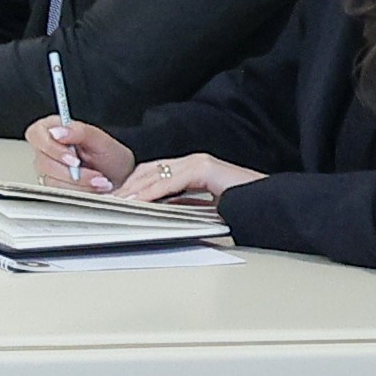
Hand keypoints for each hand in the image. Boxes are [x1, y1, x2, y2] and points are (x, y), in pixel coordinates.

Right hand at [26, 117, 131, 193]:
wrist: (120, 178)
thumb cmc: (111, 157)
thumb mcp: (101, 140)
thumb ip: (80, 131)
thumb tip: (58, 132)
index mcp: (55, 130)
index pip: (36, 134)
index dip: (51, 148)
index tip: (73, 158)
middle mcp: (48, 150)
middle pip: (43, 161)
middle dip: (71, 172)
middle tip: (94, 174)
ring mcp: (49, 170)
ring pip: (51, 180)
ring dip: (79, 183)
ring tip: (100, 181)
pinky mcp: (54, 186)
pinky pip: (59, 193)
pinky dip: (79, 192)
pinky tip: (93, 188)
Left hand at [120, 154, 258, 209]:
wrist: (268, 203)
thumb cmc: (241, 208)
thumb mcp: (202, 209)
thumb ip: (182, 207)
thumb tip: (157, 214)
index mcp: (190, 169)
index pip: (151, 174)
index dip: (131, 186)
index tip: (114, 200)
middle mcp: (192, 162)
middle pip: (147, 172)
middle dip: (125, 187)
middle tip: (106, 202)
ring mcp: (198, 162)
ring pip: (155, 175)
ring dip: (134, 190)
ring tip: (116, 203)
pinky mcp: (205, 168)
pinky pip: (171, 181)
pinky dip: (152, 192)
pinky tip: (139, 201)